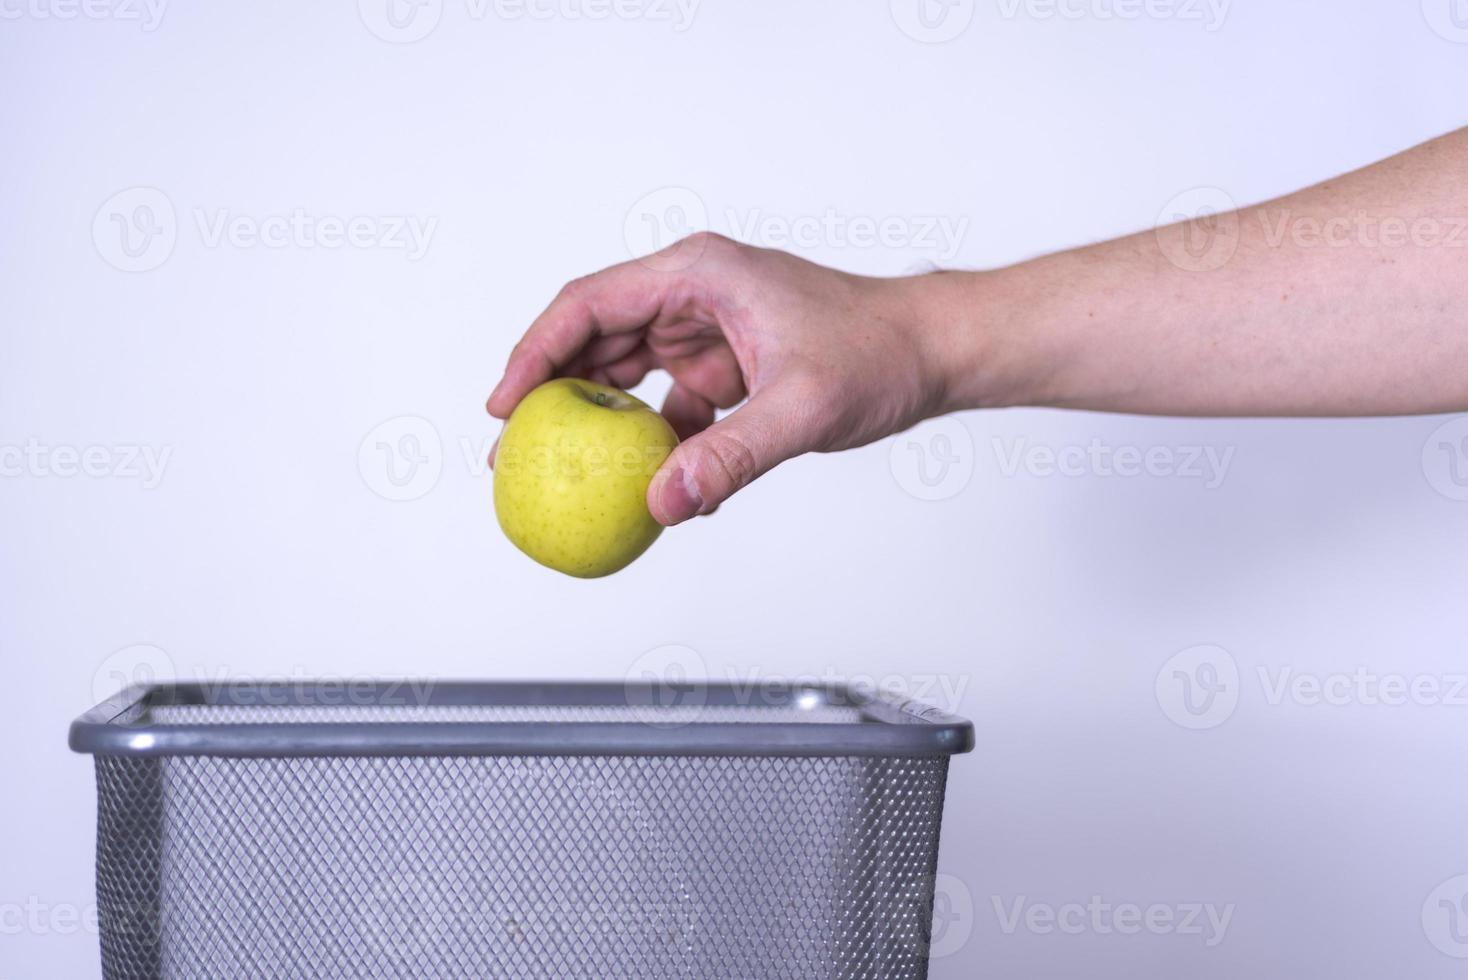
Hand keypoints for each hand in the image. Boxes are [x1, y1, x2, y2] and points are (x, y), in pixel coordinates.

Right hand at [487, 233, 965, 524]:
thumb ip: (732, 456)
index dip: (535, 352)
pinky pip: (668, 405)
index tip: (503, 406)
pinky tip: (654, 486)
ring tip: (561, 475)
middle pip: (594, 338)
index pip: (590, 304)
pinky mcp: (725, 366)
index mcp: (700, 273)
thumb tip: (664, 502)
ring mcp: (707, 331)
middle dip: (549, 393)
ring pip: (626, 374)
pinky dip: (655, 445)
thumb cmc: (880, 351)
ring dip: (598, 424)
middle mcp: (694, 294)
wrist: (932, 353)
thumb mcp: (803, 406)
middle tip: (513, 453)